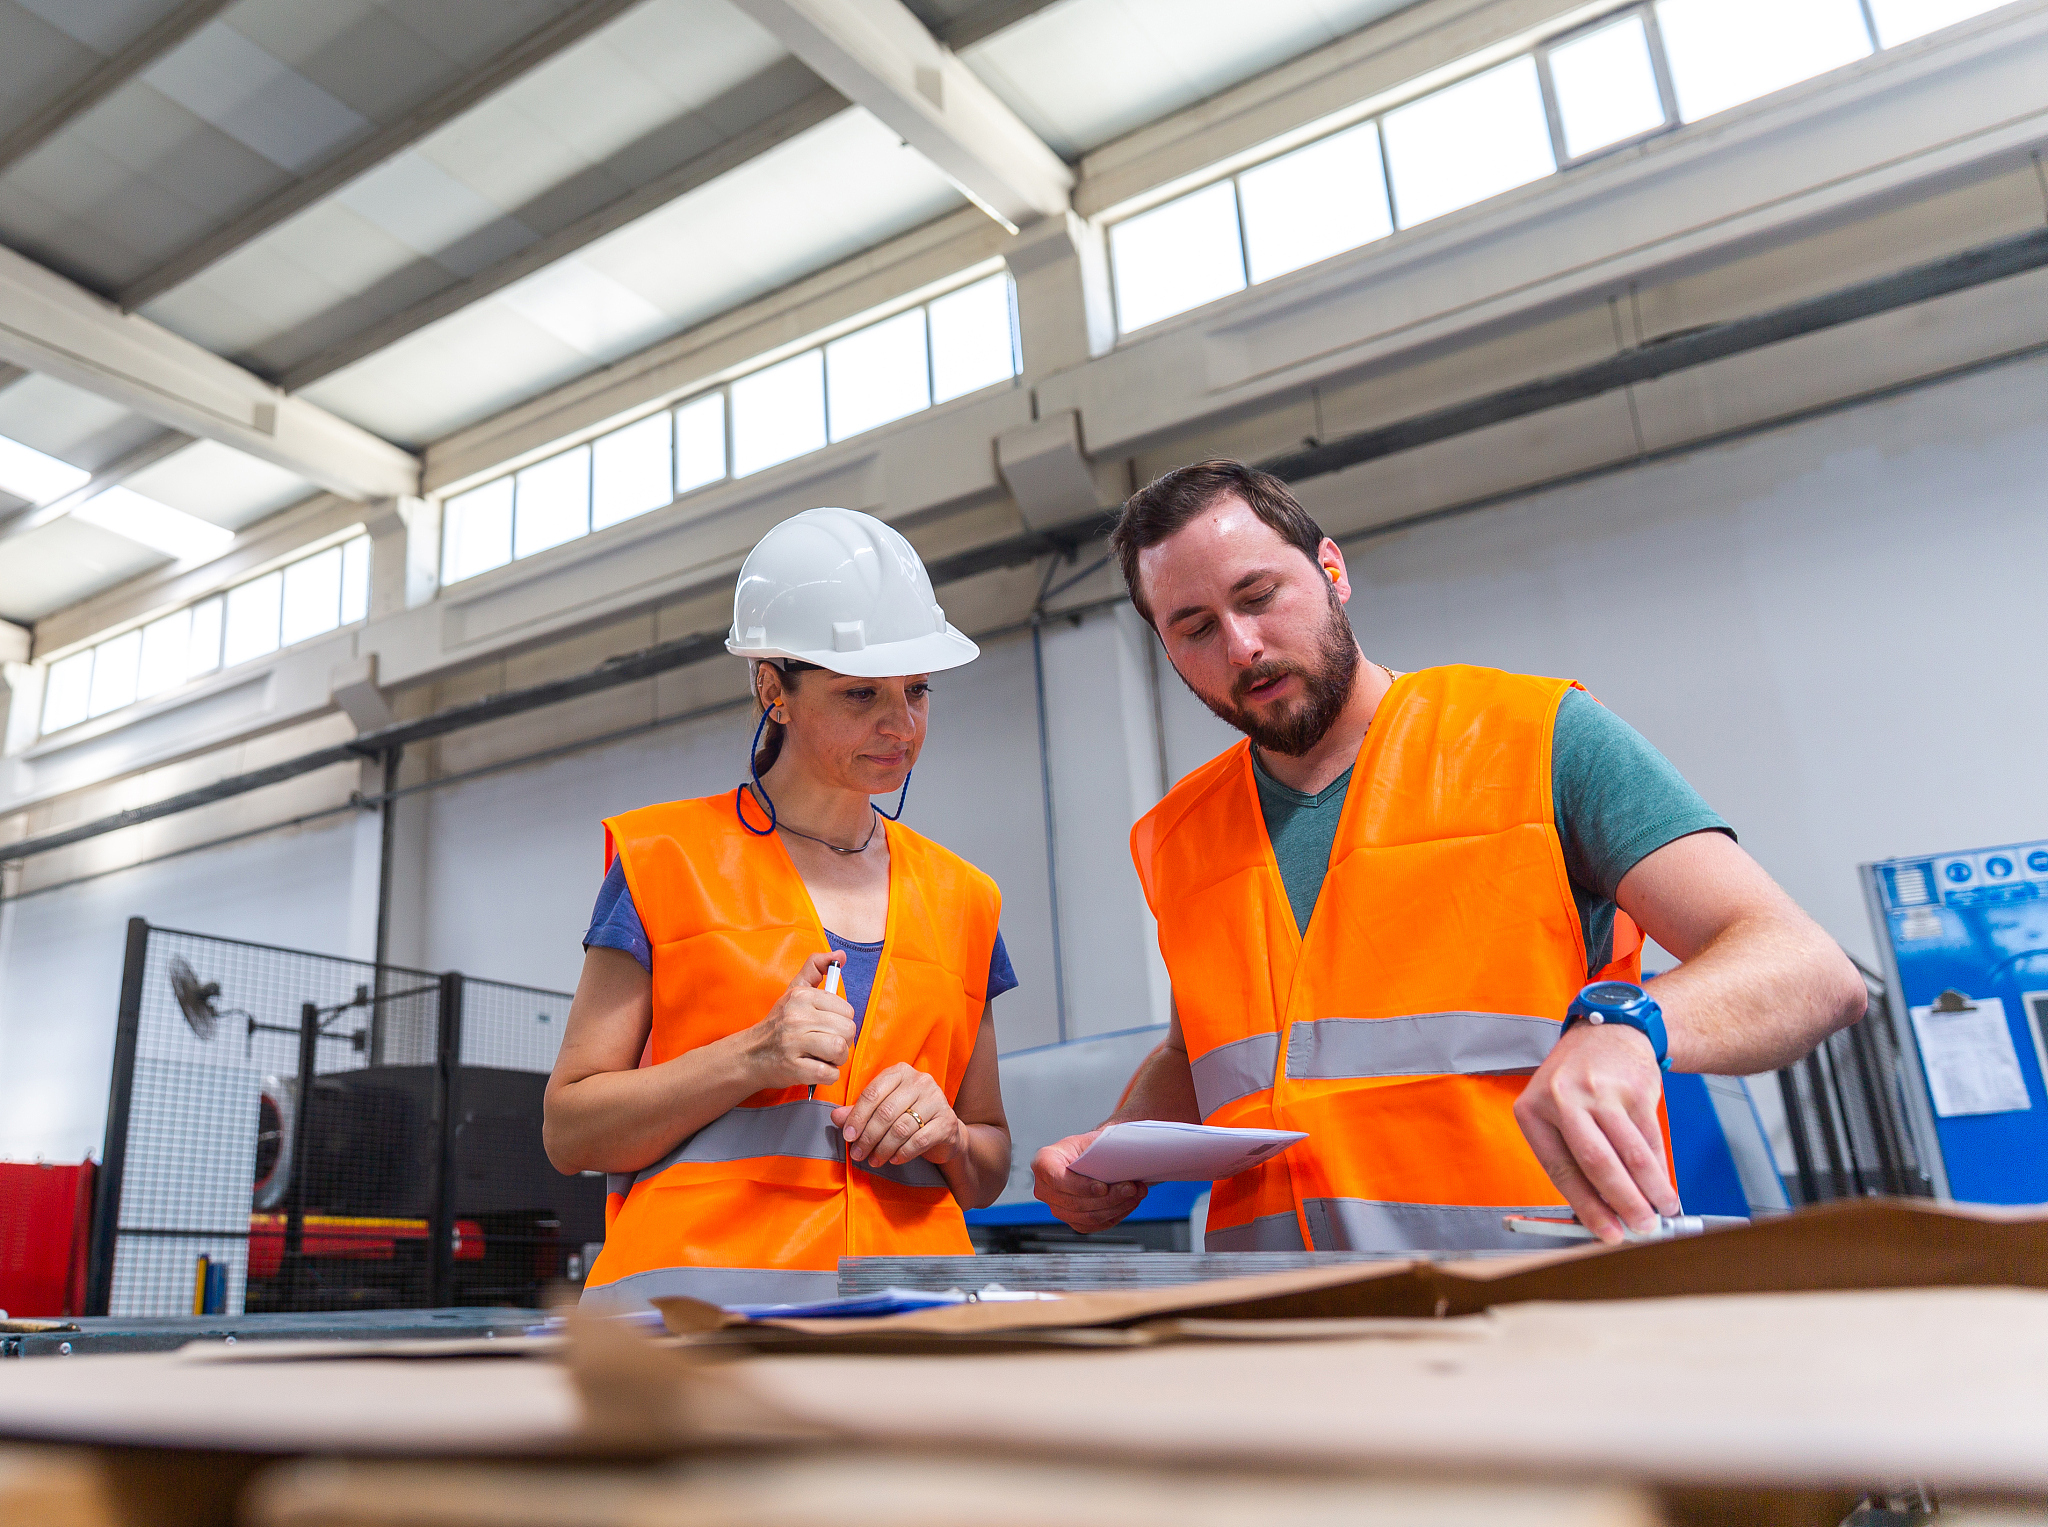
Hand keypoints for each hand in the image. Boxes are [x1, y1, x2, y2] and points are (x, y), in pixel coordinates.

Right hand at [739, 952, 855, 1090]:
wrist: (749, 1054)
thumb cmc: (778, 1023)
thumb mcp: (794, 990)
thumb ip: (816, 968)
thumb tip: (841, 955)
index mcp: (801, 996)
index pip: (847, 1010)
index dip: (842, 1022)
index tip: (828, 1026)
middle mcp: (796, 1017)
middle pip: (847, 1030)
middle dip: (843, 1041)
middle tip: (827, 1044)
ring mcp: (793, 1043)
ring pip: (840, 1050)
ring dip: (837, 1059)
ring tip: (824, 1057)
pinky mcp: (793, 1068)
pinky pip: (829, 1073)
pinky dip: (829, 1075)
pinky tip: (817, 1069)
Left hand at [832, 1064, 960, 1164]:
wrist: (944, 1130)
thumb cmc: (909, 1116)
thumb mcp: (882, 1110)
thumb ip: (859, 1111)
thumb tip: (835, 1116)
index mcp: (900, 1072)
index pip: (872, 1093)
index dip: (857, 1117)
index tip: (847, 1136)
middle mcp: (920, 1081)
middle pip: (886, 1112)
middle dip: (868, 1137)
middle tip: (858, 1154)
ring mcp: (936, 1099)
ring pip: (901, 1128)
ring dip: (883, 1148)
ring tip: (874, 1160)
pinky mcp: (946, 1121)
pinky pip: (919, 1140)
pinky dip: (903, 1153)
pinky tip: (894, 1159)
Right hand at [1031, 1128, 1146, 1232]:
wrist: (1093, 1156)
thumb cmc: (1090, 1146)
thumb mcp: (1092, 1141)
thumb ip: (1101, 1152)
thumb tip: (1122, 1161)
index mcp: (1044, 1162)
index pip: (1057, 1179)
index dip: (1081, 1187)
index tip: (1103, 1188)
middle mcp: (1045, 1188)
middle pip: (1075, 1203)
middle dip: (1108, 1198)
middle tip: (1131, 1188)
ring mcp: (1056, 1206)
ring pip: (1086, 1217)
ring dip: (1115, 1207)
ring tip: (1134, 1194)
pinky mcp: (1071, 1220)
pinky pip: (1093, 1224)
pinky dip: (1114, 1215)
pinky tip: (1127, 1204)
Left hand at [1513, 1020, 1680, 1242]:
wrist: (1607, 1032)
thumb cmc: (1574, 1081)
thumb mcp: (1553, 1111)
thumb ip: (1571, 1157)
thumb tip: (1603, 1211)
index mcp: (1533, 1110)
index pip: (1560, 1169)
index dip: (1587, 1207)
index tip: (1608, 1233)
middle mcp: (1564, 1098)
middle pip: (1597, 1163)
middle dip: (1623, 1203)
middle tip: (1642, 1228)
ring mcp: (1601, 1091)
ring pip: (1631, 1154)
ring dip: (1651, 1191)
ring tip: (1662, 1211)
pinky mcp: (1635, 1089)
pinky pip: (1651, 1139)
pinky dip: (1660, 1169)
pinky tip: (1664, 1185)